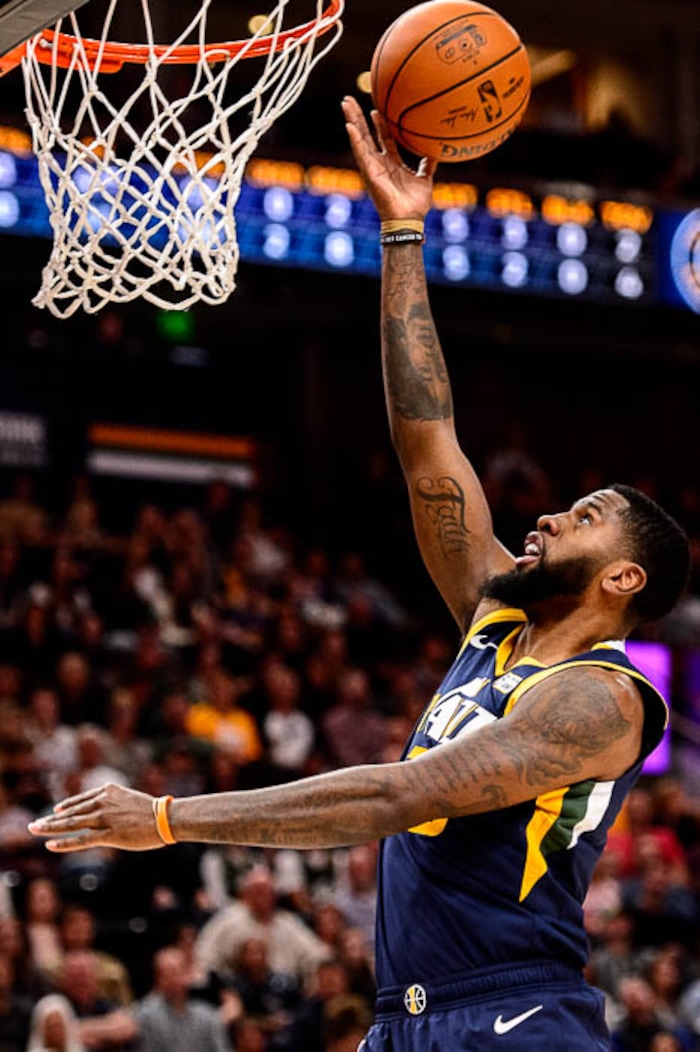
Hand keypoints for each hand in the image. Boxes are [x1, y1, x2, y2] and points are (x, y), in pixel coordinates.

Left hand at [28, 783, 165, 851]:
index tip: (55, 811)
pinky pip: (81, 840)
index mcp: (108, 791)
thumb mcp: (130, 799)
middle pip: (71, 812)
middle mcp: (102, 802)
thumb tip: (110, 809)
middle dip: (50, 819)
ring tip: (35, 831)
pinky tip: (50, 845)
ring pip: (71, 824)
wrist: (165, 817)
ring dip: (50, 829)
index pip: (82, 799)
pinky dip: (65, 843)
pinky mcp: (108, 835)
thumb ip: (116, 802)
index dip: (66, 806)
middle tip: (33, 824)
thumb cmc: (153, 810)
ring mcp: (104, 819)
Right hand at [341, 95, 436, 221]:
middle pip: (366, 134)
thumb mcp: (426, 179)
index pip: (383, 137)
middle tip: (350, 99)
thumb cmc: (416, 204)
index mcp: (391, 162)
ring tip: (345, 103)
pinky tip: (349, 125)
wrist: (409, 219)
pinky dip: (355, 139)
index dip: (379, 122)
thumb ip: (428, 164)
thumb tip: (438, 150)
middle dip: (358, 116)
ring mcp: (372, 167)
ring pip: (359, 139)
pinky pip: (361, 153)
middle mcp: (379, 162)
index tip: (377, 107)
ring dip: (352, 120)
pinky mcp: (369, 173)